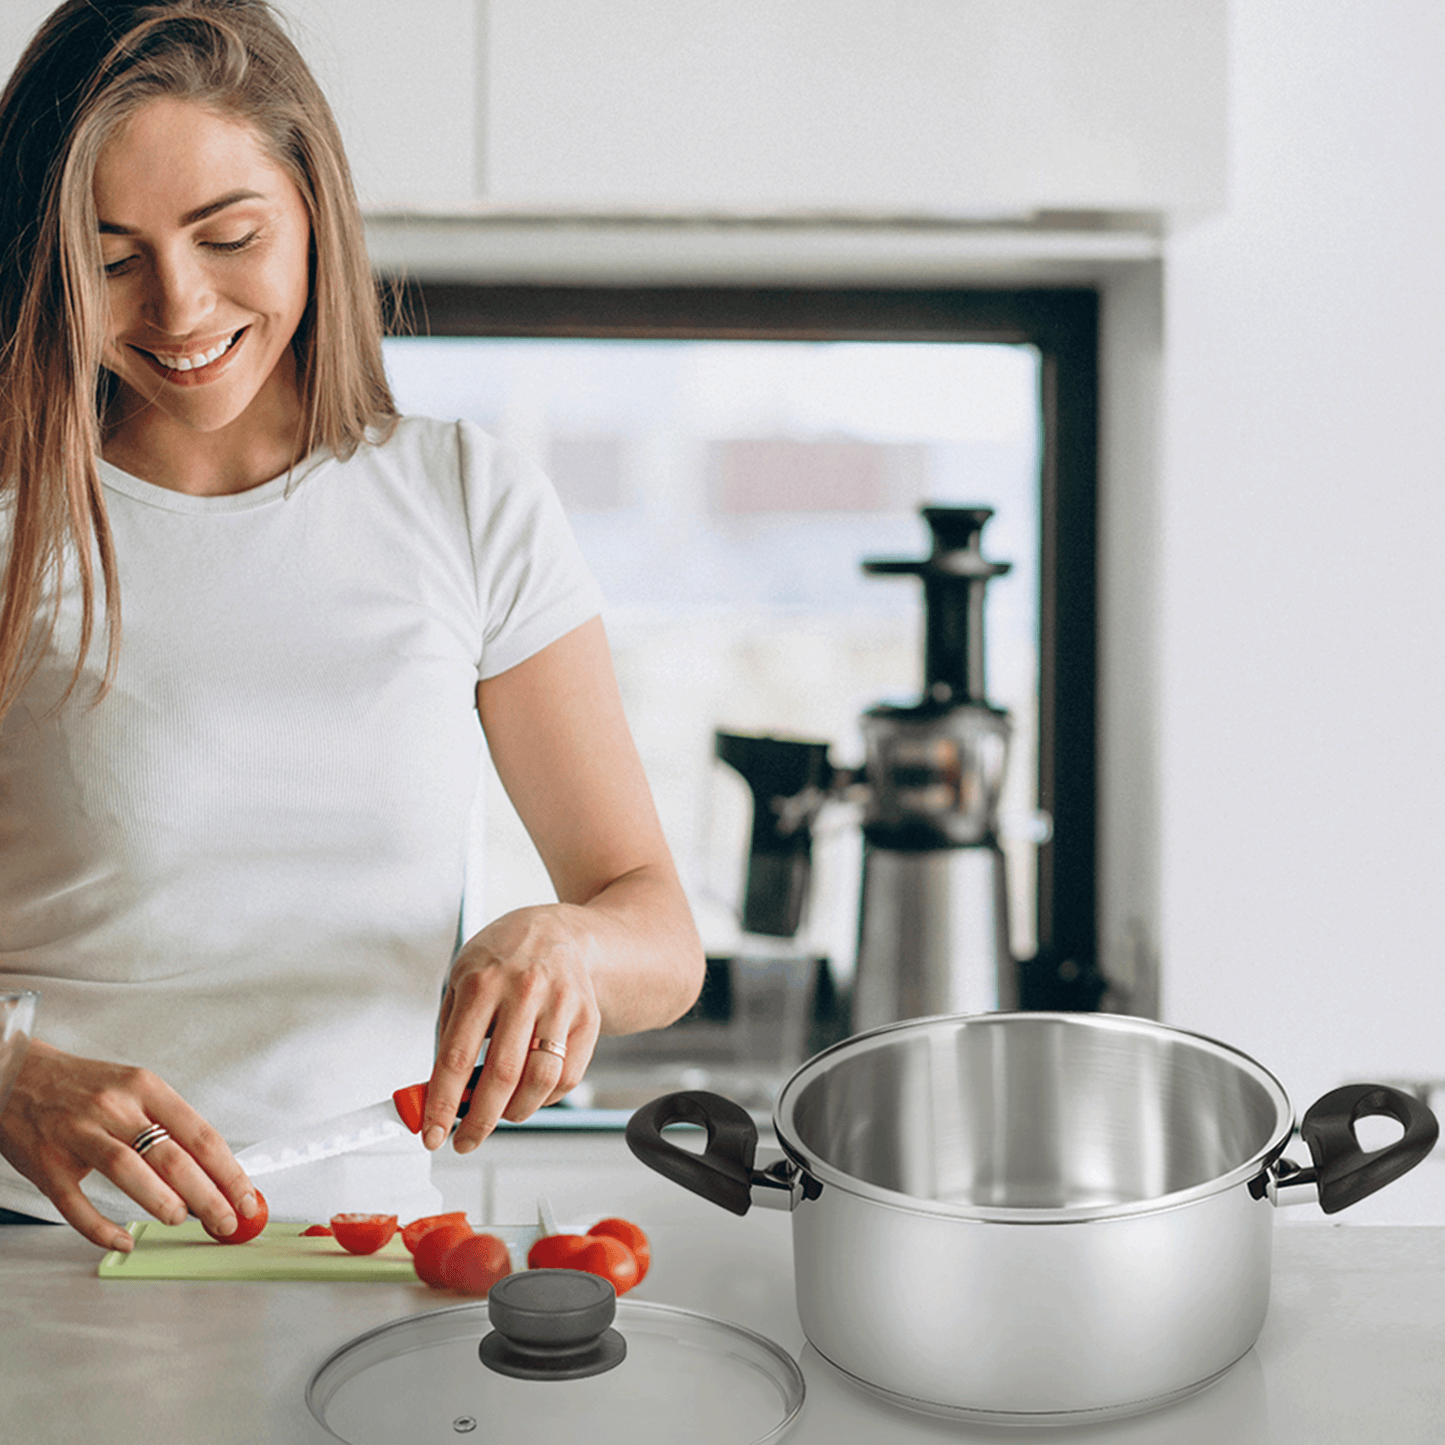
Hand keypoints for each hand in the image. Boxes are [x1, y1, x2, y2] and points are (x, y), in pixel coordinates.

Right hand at [0, 1040, 259, 1251]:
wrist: (14, 1074)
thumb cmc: (82, 1086)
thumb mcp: (132, 1088)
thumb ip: (167, 1124)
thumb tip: (209, 1171)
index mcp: (145, 1087)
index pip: (200, 1134)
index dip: (229, 1171)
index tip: (247, 1197)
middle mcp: (114, 1107)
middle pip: (171, 1156)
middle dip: (207, 1195)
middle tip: (226, 1221)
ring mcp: (78, 1135)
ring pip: (128, 1170)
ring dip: (161, 1201)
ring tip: (181, 1219)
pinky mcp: (46, 1163)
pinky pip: (76, 1203)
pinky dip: (100, 1228)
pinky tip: (122, 1240)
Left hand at [422, 904, 601, 1152]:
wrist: (559, 932)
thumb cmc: (504, 959)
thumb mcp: (462, 979)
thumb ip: (449, 1033)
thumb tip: (434, 1091)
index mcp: (483, 981)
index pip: (457, 1057)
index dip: (442, 1103)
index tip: (433, 1133)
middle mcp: (524, 990)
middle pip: (502, 1075)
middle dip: (479, 1121)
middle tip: (465, 1140)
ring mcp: (561, 1003)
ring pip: (541, 1080)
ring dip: (516, 1112)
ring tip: (500, 1114)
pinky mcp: (588, 1018)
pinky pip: (568, 1075)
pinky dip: (547, 1097)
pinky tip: (530, 1092)